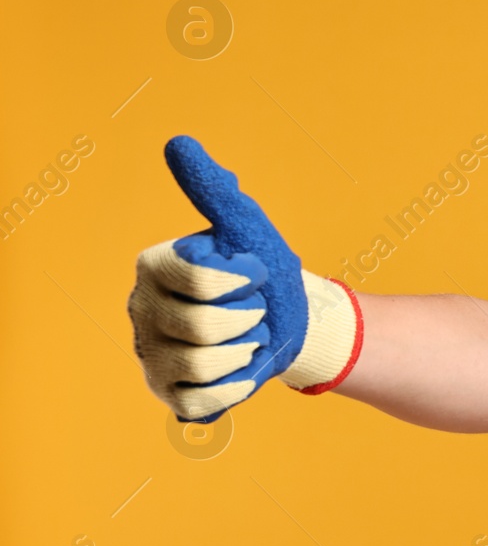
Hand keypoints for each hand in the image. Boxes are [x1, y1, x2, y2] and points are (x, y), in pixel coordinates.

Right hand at [127, 136, 360, 421]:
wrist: (290, 320)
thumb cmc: (264, 267)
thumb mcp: (245, 225)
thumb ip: (213, 189)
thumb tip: (178, 143)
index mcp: (153, 267)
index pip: (198, 280)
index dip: (243, 278)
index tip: (255, 272)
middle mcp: (140, 311)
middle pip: (202, 327)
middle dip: (249, 318)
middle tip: (254, 310)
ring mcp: (150, 356)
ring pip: (204, 366)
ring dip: (247, 351)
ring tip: (246, 337)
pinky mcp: (170, 394)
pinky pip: (204, 401)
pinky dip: (238, 386)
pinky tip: (241, 368)